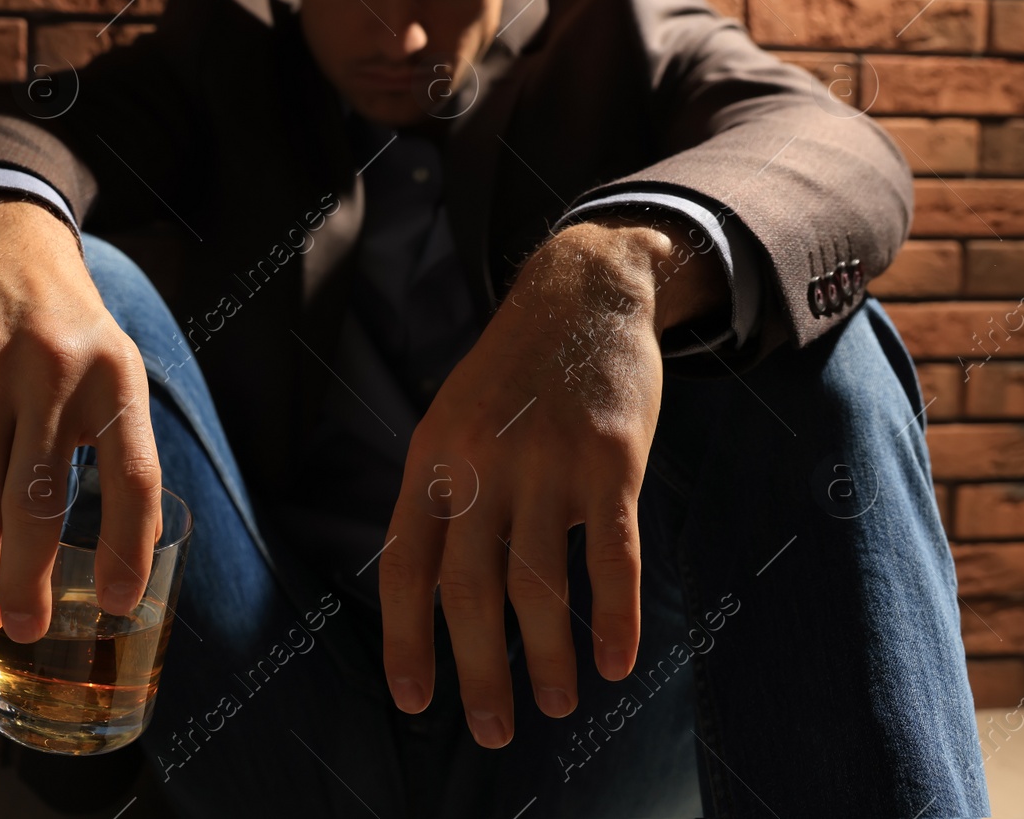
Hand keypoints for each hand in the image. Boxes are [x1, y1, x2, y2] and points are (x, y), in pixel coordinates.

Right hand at [0, 195, 162, 641]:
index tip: (120, 604)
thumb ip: (112, 449)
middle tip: (25, 629)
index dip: (130, 547)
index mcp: (117, 377)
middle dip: (29, 578)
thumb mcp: (113, 371)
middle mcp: (55, 372)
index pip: (133, 477)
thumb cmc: (70, 333)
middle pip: (38, 500)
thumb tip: (111, 566)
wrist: (1, 243)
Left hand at [378, 215, 726, 746]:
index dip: (406, 640)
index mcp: (431, 460)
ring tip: (558, 704)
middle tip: (492, 732)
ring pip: (538, 585)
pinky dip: (616, 617)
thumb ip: (442, 496)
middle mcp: (480, 466)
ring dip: (547, 659)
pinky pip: (613, 556)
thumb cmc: (514, 372)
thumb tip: (432, 592)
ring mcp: (545, 462)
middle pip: (469, 591)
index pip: (406, 567)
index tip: (416, 700)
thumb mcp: (451, 420)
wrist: (582, 292)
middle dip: (479, 672)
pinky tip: (618, 663)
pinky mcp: (610, 459)